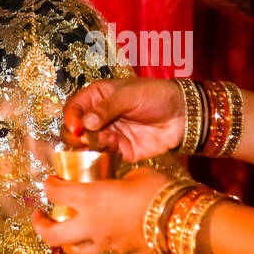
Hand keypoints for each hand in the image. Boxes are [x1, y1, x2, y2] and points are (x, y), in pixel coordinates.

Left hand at [31, 166, 171, 253]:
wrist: (182, 222)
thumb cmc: (159, 190)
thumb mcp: (136, 175)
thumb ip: (117, 181)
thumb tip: (116, 184)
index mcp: (91, 199)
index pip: (56, 193)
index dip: (49, 186)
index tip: (51, 182)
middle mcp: (91, 225)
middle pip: (52, 235)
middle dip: (41, 226)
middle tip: (40, 215)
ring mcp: (105, 243)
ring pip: (74, 250)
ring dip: (65, 241)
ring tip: (67, 230)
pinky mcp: (121, 253)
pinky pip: (100, 250)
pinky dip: (94, 242)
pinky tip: (102, 232)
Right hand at [61, 77, 185, 161]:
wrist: (183, 115)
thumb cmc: (157, 96)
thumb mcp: (130, 95)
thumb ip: (107, 109)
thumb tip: (85, 123)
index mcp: (98, 97)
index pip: (74, 108)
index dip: (71, 118)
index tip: (75, 128)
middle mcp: (99, 117)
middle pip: (76, 130)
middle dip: (76, 136)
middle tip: (83, 141)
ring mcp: (109, 135)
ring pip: (87, 146)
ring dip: (87, 148)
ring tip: (96, 147)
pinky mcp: (120, 151)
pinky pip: (104, 157)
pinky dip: (101, 158)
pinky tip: (108, 153)